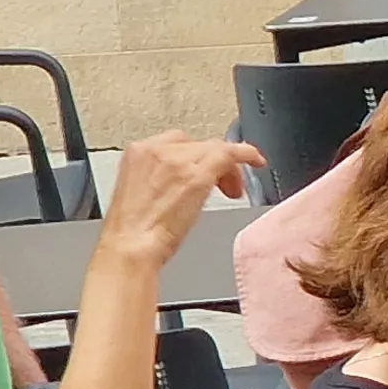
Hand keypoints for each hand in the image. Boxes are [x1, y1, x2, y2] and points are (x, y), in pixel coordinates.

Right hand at [93, 133, 261, 266]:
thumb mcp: (142, 195)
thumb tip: (185, 182)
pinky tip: (256, 161)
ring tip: (233, 190)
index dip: (196, 154)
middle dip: (212, 161)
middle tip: (223, 185)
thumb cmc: (133, 232)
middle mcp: (157, 150)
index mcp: (138, 153)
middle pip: (198, 144)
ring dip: (229, 167)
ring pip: (215, 148)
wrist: (130, 247)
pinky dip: (247, 155)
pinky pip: (230, 154)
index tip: (206, 167)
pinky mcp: (197, 176)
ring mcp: (179, 161)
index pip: (178, 142)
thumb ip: (162, 179)